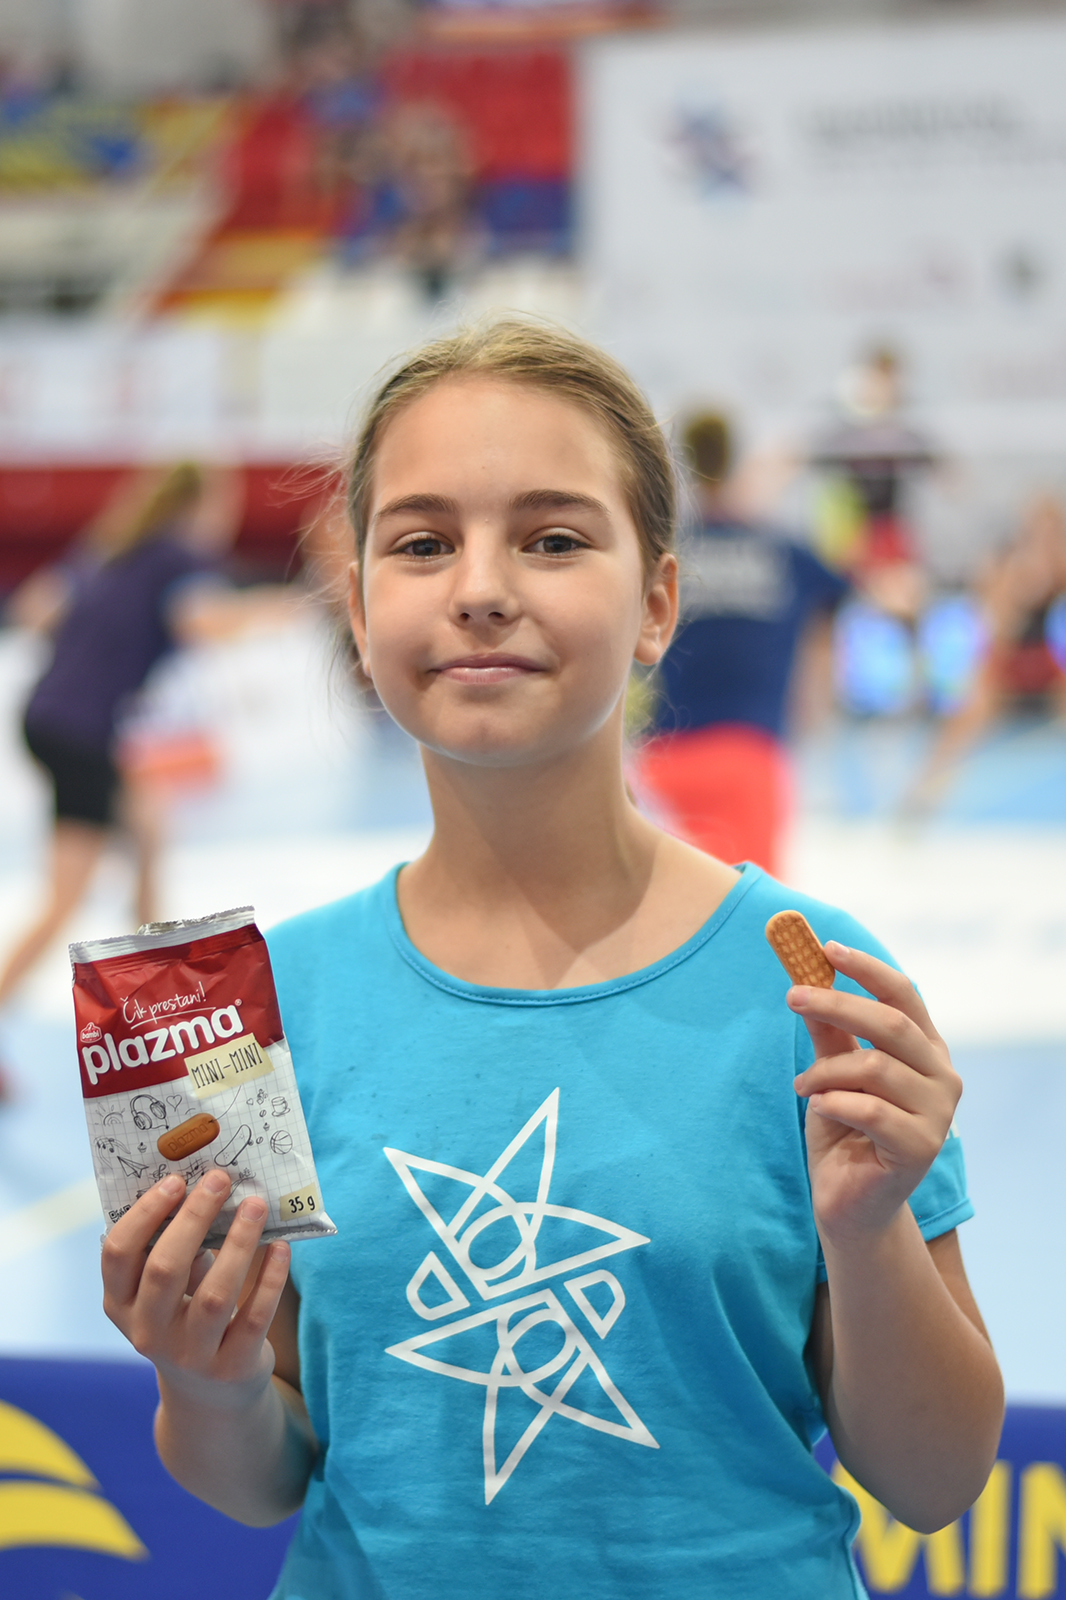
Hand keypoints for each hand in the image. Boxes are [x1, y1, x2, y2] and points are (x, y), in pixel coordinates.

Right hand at [102, 1171, 290, 1405]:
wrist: (211, 1394)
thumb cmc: (186, 1316)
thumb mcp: (166, 1292)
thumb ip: (176, 1248)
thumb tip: (208, 1186)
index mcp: (121, 1305)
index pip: (118, 1255)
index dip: (145, 1214)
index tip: (176, 1180)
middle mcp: (148, 1334)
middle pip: (164, 1269)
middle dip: (194, 1217)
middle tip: (221, 1180)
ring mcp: (190, 1356)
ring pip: (215, 1295)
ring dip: (239, 1242)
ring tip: (257, 1204)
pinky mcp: (232, 1368)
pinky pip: (255, 1317)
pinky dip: (270, 1278)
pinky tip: (281, 1246)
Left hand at [790, 942, 961, 1247]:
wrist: (849, 1203)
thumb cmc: (843, 1131)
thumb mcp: (832, 1072)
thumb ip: (827, 1030)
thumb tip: (802, 976)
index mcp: (926, 1050)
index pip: (904, 995)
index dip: (867, 969)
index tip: (826, 948)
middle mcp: (942, 1077)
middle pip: (891, 1024)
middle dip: (837, 1004)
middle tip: (792, 996)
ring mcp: (938, 1115)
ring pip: (876, 1067)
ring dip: (827, 1070)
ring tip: (803, 1086)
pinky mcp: (921, 1148)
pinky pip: (871, 1110)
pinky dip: (835, 1102)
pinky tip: (820, 1109)